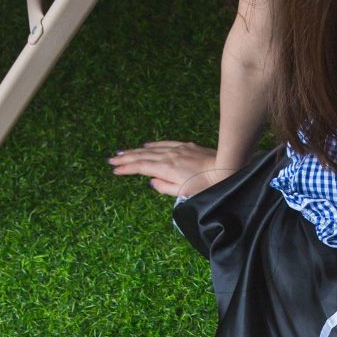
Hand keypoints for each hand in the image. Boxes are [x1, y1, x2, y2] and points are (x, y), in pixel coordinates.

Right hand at [108, 141, 234, 198]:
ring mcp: (176, 149)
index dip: (127, 168)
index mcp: (166, 169)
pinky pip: (164, 143)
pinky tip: (146, 144)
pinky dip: (152, 144)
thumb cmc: (206, 185)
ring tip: (122, 152)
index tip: (115, 170)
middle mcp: (168, 156)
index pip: (141, 167)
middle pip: (142, 156)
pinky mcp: (185, 146)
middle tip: (111, 160)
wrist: (225, 168)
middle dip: (125, 158)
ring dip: (135, 150)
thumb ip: (164, 187)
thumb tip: (151, 182)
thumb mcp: (184, 193)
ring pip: (151, 149)